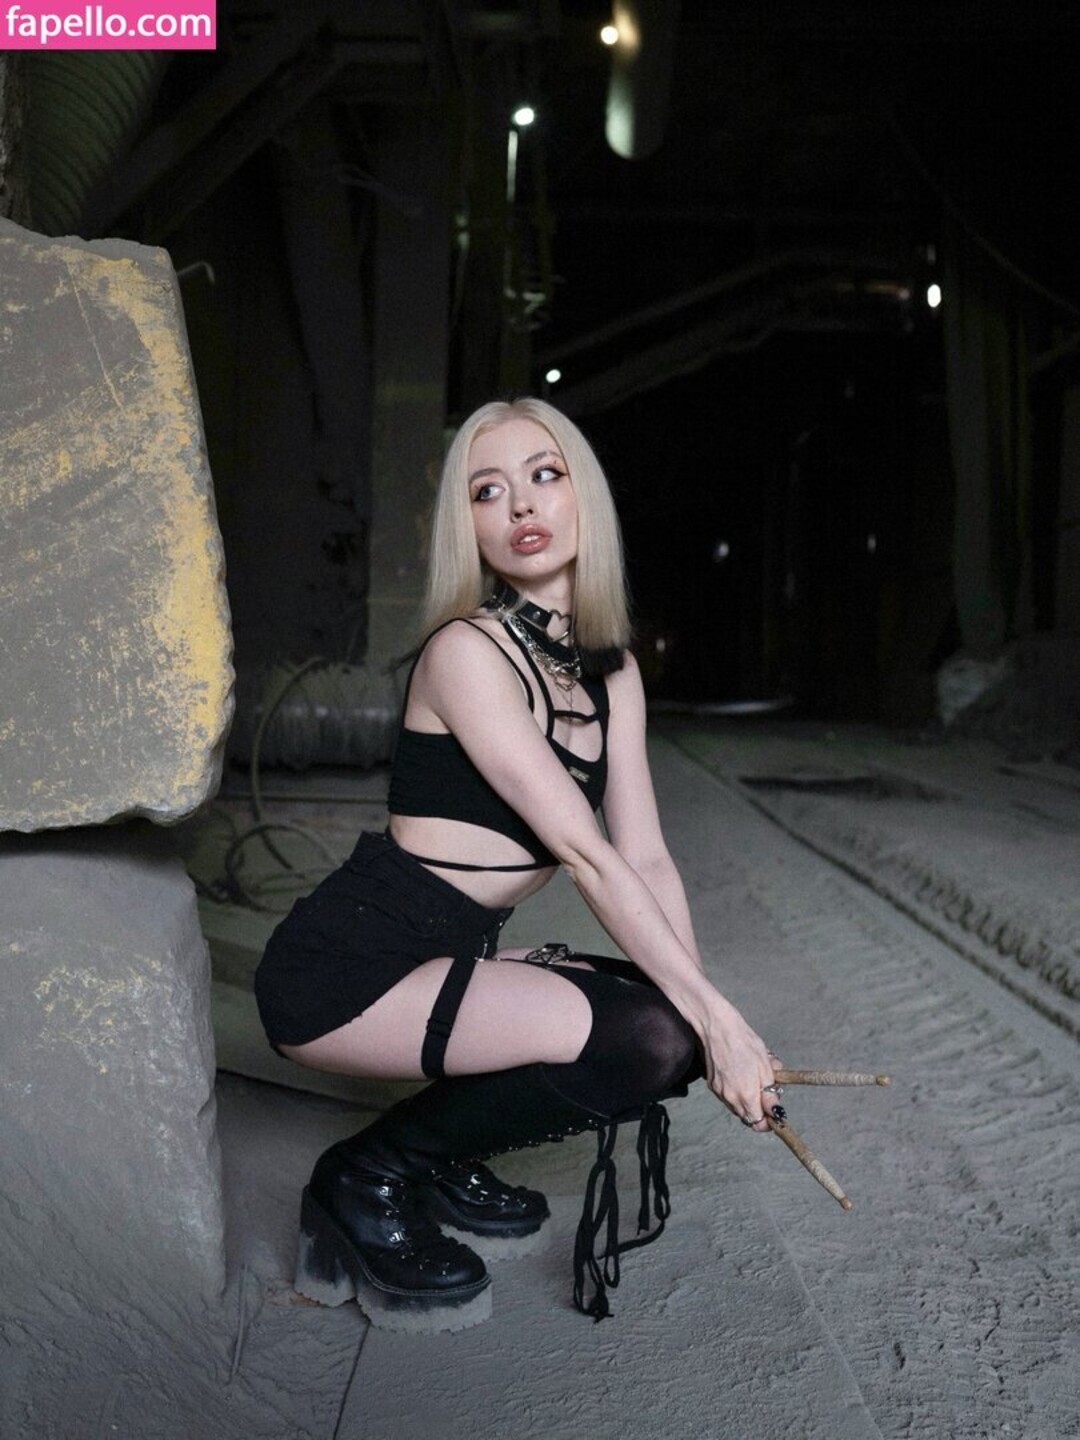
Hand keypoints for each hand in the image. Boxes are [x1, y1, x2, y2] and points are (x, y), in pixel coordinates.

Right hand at [697, 999, 780, 1132]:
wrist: (717, 1027)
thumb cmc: (744, 1042)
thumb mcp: (765, 1067)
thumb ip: (770, 1094)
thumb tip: (777, 1113)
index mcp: (746, 1095)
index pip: (758, 1124)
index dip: (769, 1120)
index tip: (774, 1111)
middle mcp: (730, 1098)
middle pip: (748, 1117)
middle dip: (759, 1108)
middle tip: (766, 1089)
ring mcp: (719, 1092)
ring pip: (738, 1107)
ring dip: (748, 1100)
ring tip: (753, 1078)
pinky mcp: (712, 1085)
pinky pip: (728, 1097)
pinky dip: (736, 1091)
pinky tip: (740, 1074)